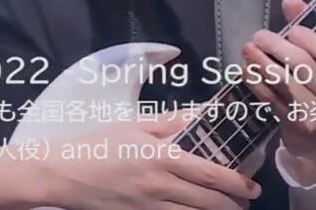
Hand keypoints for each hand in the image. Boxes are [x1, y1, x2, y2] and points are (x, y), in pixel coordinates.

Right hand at [38, 112, 261, 208]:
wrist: (64, 174)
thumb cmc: (99, 145)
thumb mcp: (136, 125)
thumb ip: (172, 122)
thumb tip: (201, 115)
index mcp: (161, 157)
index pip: (209, 174)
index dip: (236, 183)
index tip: (251, 185)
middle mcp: (158, 185)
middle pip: (208, 202)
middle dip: (234, 204)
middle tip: (246, 202)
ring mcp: (148, 207)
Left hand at [241, 0, 315, 179]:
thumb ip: (310, 27)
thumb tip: (290, 2)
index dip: (311, 40)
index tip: (292, 31)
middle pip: (306, 67)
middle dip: (278, 48)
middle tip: (259, 35)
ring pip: (286, 83)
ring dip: (262, 64)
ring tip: (247, 49)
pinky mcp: (299, 127)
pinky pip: (273, 100)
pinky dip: (257, 83)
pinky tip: (246, 70)